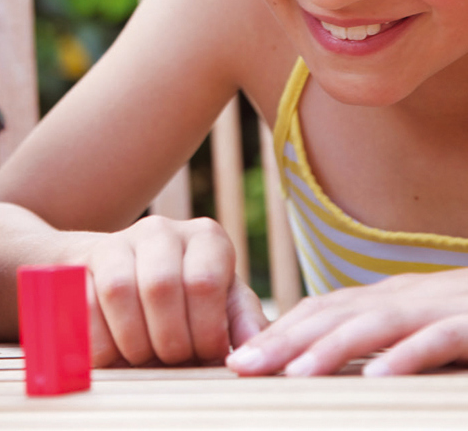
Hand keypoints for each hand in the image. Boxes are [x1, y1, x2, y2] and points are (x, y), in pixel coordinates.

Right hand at [83, 214, 267, 365]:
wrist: (131, 286)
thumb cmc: (190, 307)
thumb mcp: (224, 309)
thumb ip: (245, 325)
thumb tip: (259, 348)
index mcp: (207, 238)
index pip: (203, 283)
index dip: (203, 332)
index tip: (205, 354)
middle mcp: (162, 229)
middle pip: (159, 286)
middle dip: (167, 340)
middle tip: (174, 360)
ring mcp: (118, 240)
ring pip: (118, 290)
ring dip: (133, 341)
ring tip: (145, 355)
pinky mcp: (82, 261)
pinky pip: (84, 302)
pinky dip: (101, 340)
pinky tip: (116, 351)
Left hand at [227, 269, 467, 375]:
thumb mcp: (422, 330)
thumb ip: (383, 340)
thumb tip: (336, 367)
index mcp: (387, 299)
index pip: (321, 311)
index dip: (277, 333)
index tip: (237, 359)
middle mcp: (404, 297)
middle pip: (332, 315)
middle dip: (283, 341)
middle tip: (240, 366)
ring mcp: (439, 308)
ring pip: (374, 325)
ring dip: (329, 349)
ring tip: (292, 373)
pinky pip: (437, 341)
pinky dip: (405, 357)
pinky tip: (376, 377)